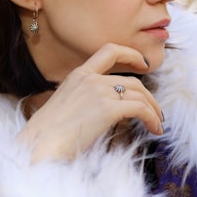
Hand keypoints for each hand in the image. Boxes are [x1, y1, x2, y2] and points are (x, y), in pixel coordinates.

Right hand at [17, 43, 164, 161]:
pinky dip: (152, 118)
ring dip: (153, 110)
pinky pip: (140, 109)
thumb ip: (83, 100)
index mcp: (78, 75)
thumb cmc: (47, 135)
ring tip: (157, 124)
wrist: (40, 145)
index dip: (131, 54)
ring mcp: (99, 92)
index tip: (143, 64)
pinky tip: (154, 129)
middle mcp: (90, 79)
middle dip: (149, 96)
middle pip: (132, 81)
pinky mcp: (108, 109)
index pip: (109, 51)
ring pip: (140, 94)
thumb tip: (100, 112)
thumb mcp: (64, 106)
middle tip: (155, 111)